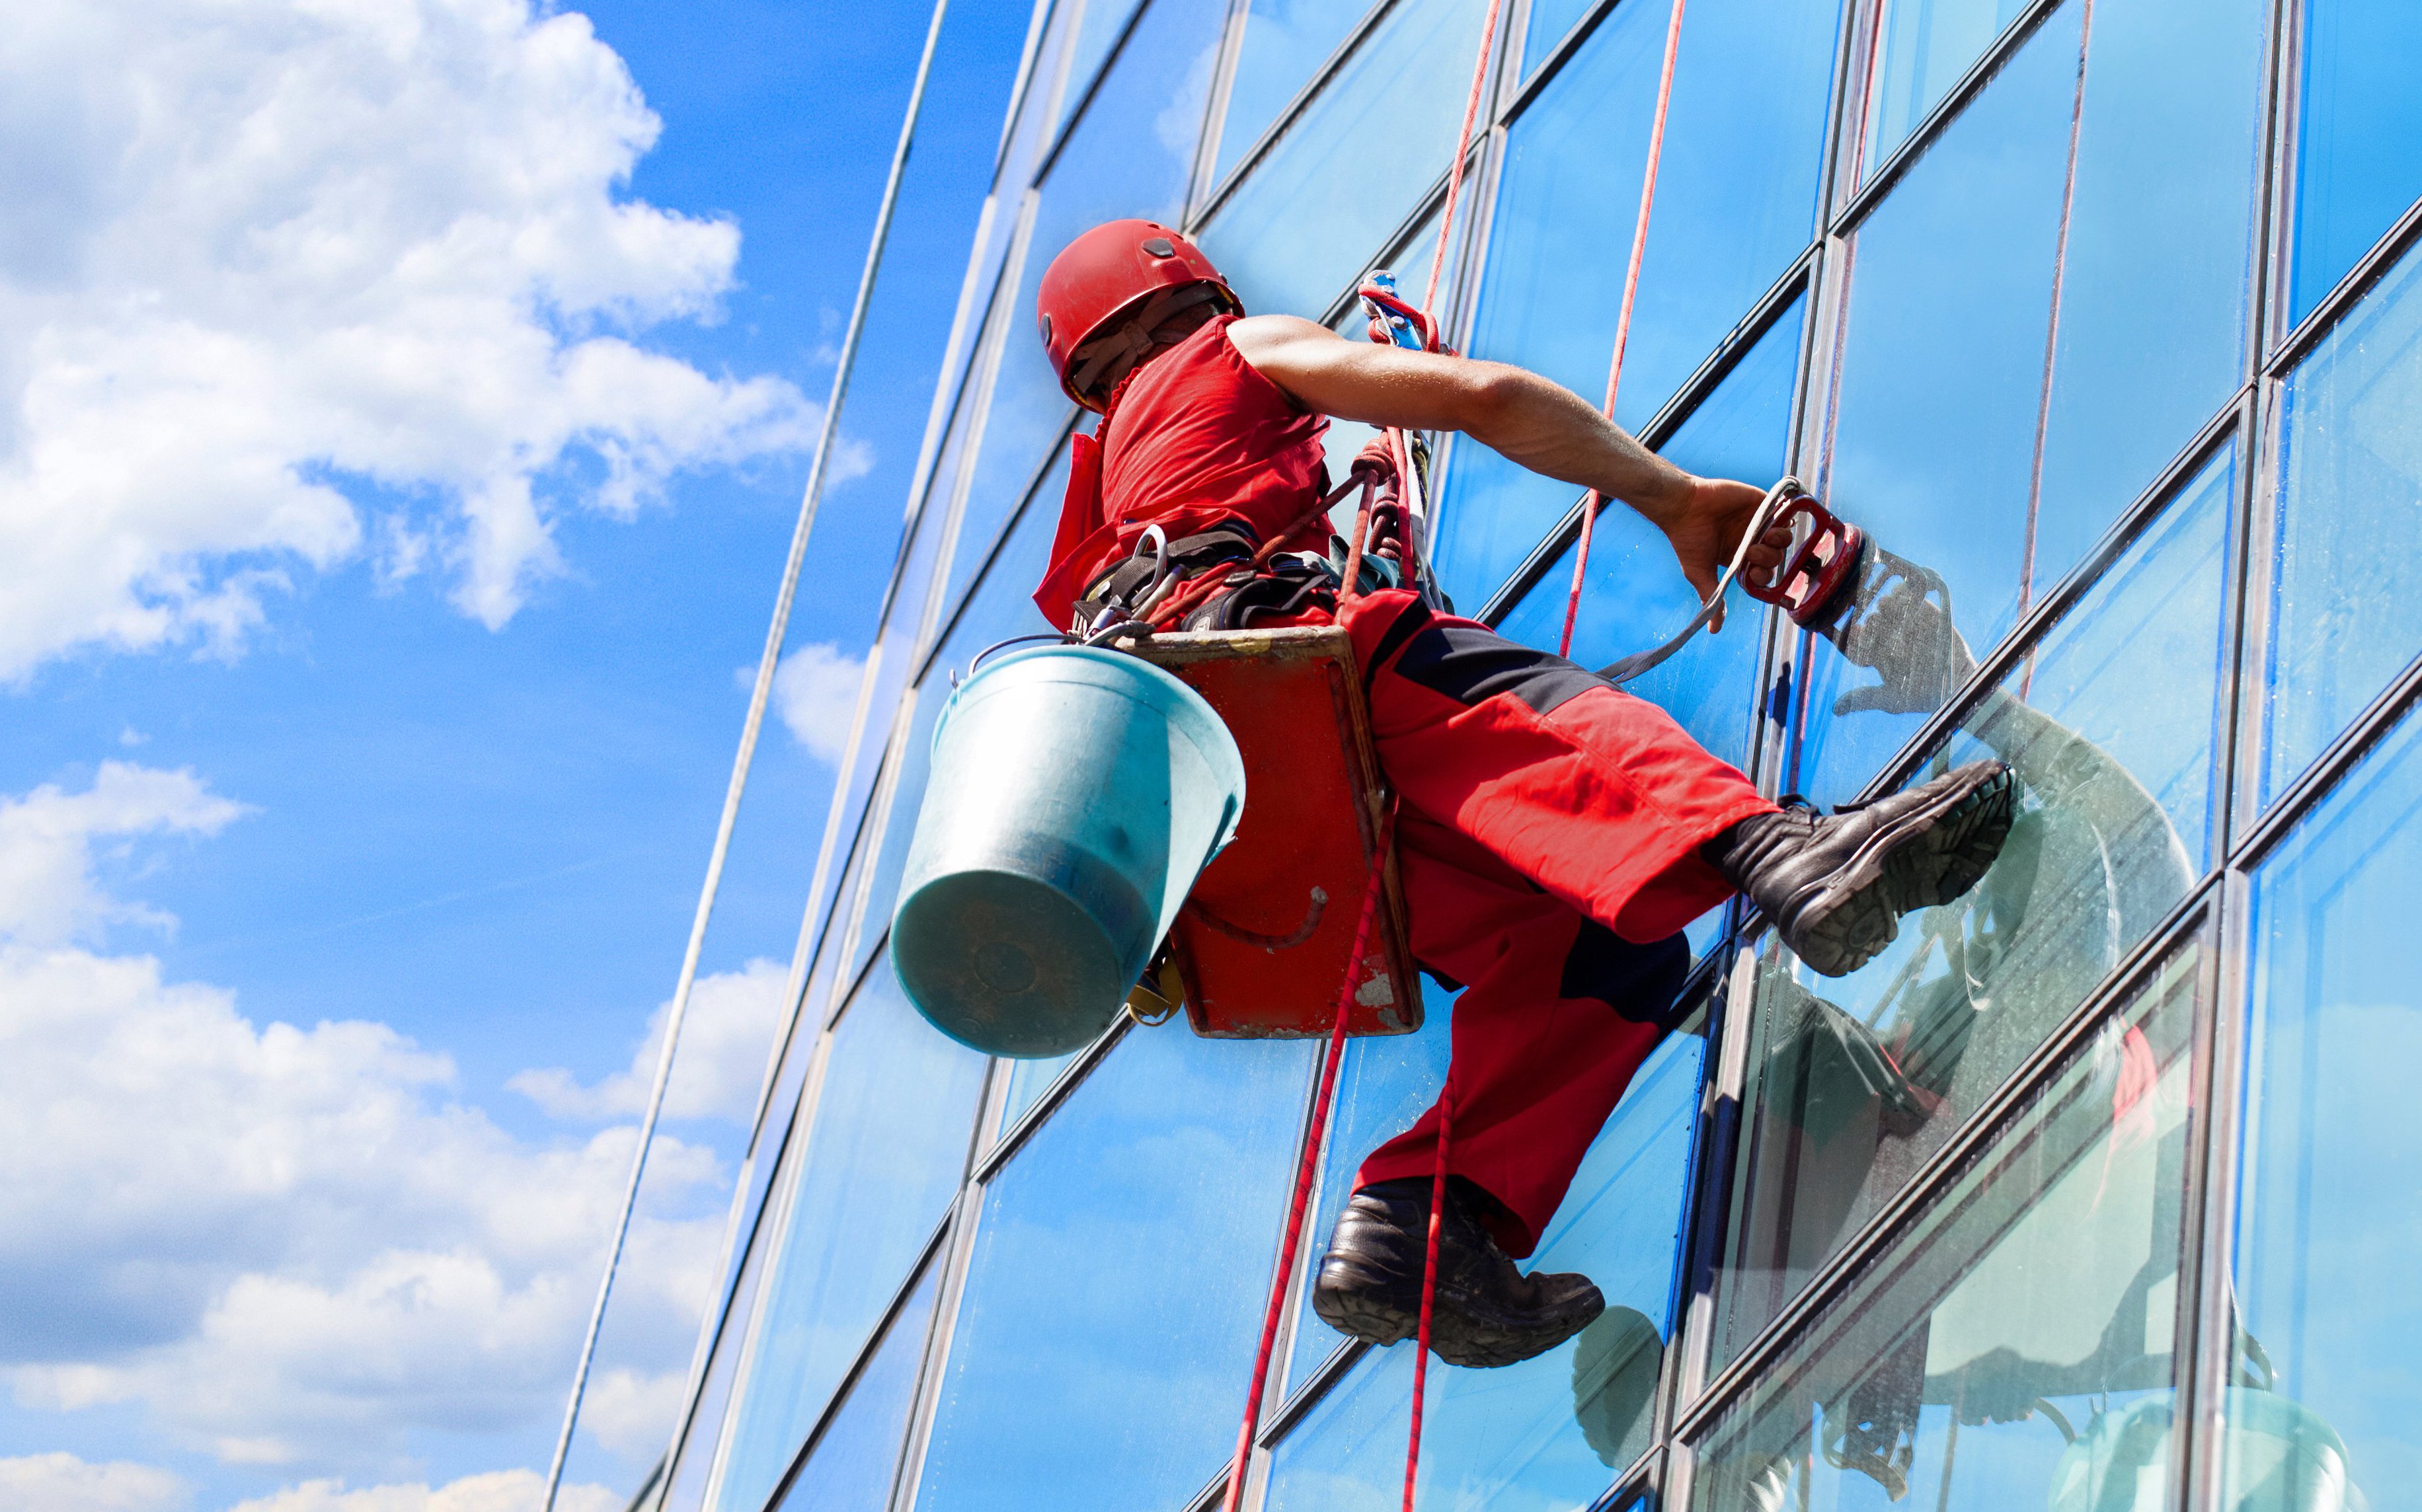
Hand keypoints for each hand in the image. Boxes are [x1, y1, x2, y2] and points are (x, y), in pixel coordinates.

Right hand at [1653, 477, 1790, 630]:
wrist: (1684, 507)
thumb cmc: (1688, 541)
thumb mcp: (1699, 574)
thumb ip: (1712, 599)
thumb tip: (1714, 631)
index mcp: (1739, 559)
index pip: (1763, 573)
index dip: (1764, 575)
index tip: (1754, 573)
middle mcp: (1750, 541)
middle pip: (1776, 556)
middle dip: (1769, 558)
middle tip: (1752, 551)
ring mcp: (1757, 522)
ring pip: (1783, 535)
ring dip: (1780, 539)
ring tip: (1766, 536)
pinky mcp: (1760, 502)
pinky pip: (1783, 510)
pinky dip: (1785, 516)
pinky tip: (1774, 521)